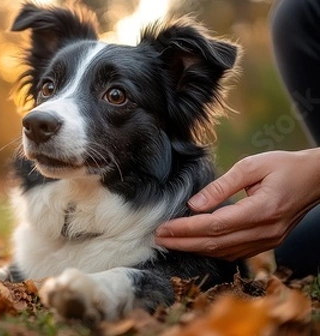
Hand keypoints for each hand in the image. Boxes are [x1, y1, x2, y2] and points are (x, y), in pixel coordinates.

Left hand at [155, 149, 319, 259]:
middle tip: (158, 239)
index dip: (185, 229)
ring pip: (224, 252)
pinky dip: (212, 250)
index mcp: (261, 210)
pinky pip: (234, 252)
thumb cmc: (284, 166)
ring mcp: (268, 240)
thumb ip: (220, 186)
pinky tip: (195, 245)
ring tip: (170, 242)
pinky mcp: (268, 243)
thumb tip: (193, 205)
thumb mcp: (251, 166)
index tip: (163, 228)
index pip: (214, 225)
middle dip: (183, 243)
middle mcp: (265, 231)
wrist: (317, 179)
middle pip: (216, 244)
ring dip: (195, 249)